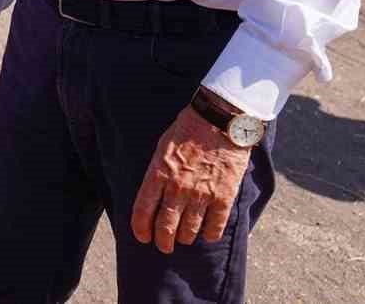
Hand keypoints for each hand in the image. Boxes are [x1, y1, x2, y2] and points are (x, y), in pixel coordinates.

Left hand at [130, 106, 252, 253]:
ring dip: (185, 238)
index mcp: (158, 173)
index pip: (142, 210)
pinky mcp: (224, 196)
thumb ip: (157, 172)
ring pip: (189, 230)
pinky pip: (215, 225)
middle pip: (165, 226)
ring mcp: (201, 194)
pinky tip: (208, 235)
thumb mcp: (162, 148)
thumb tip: (154, 194)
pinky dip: (210, 234)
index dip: (141, 228)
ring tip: (184, 239)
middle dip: (163, 241)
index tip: (143, 236)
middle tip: (164, 245)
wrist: (218, 120)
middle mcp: (177, 187)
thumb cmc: (187, 129)